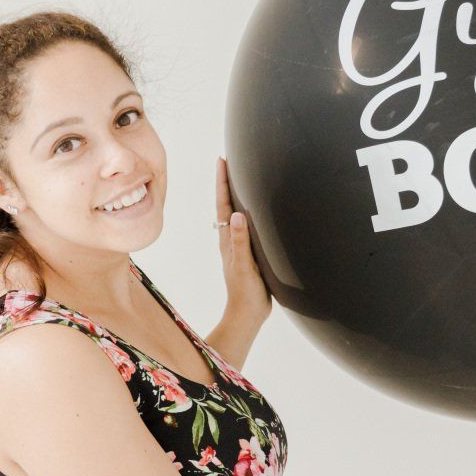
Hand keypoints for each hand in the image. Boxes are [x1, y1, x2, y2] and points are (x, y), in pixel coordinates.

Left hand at [216, 157, 270, 322]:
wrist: (248, 315)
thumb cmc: (246, 292)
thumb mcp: (244, 266)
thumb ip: (241, 242)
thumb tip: (237, 215)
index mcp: (228, 239)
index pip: (223, 204)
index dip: (222, 182)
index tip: (222, 160)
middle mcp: (231, 239)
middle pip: (227, 204)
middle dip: (227, 183)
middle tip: (229, 161)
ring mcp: (238, 246)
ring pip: (235, 214)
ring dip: (236, 196)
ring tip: (240, 179)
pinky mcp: (248, 254)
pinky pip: (246, 226)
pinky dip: (247, 213)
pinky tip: (254, 213)